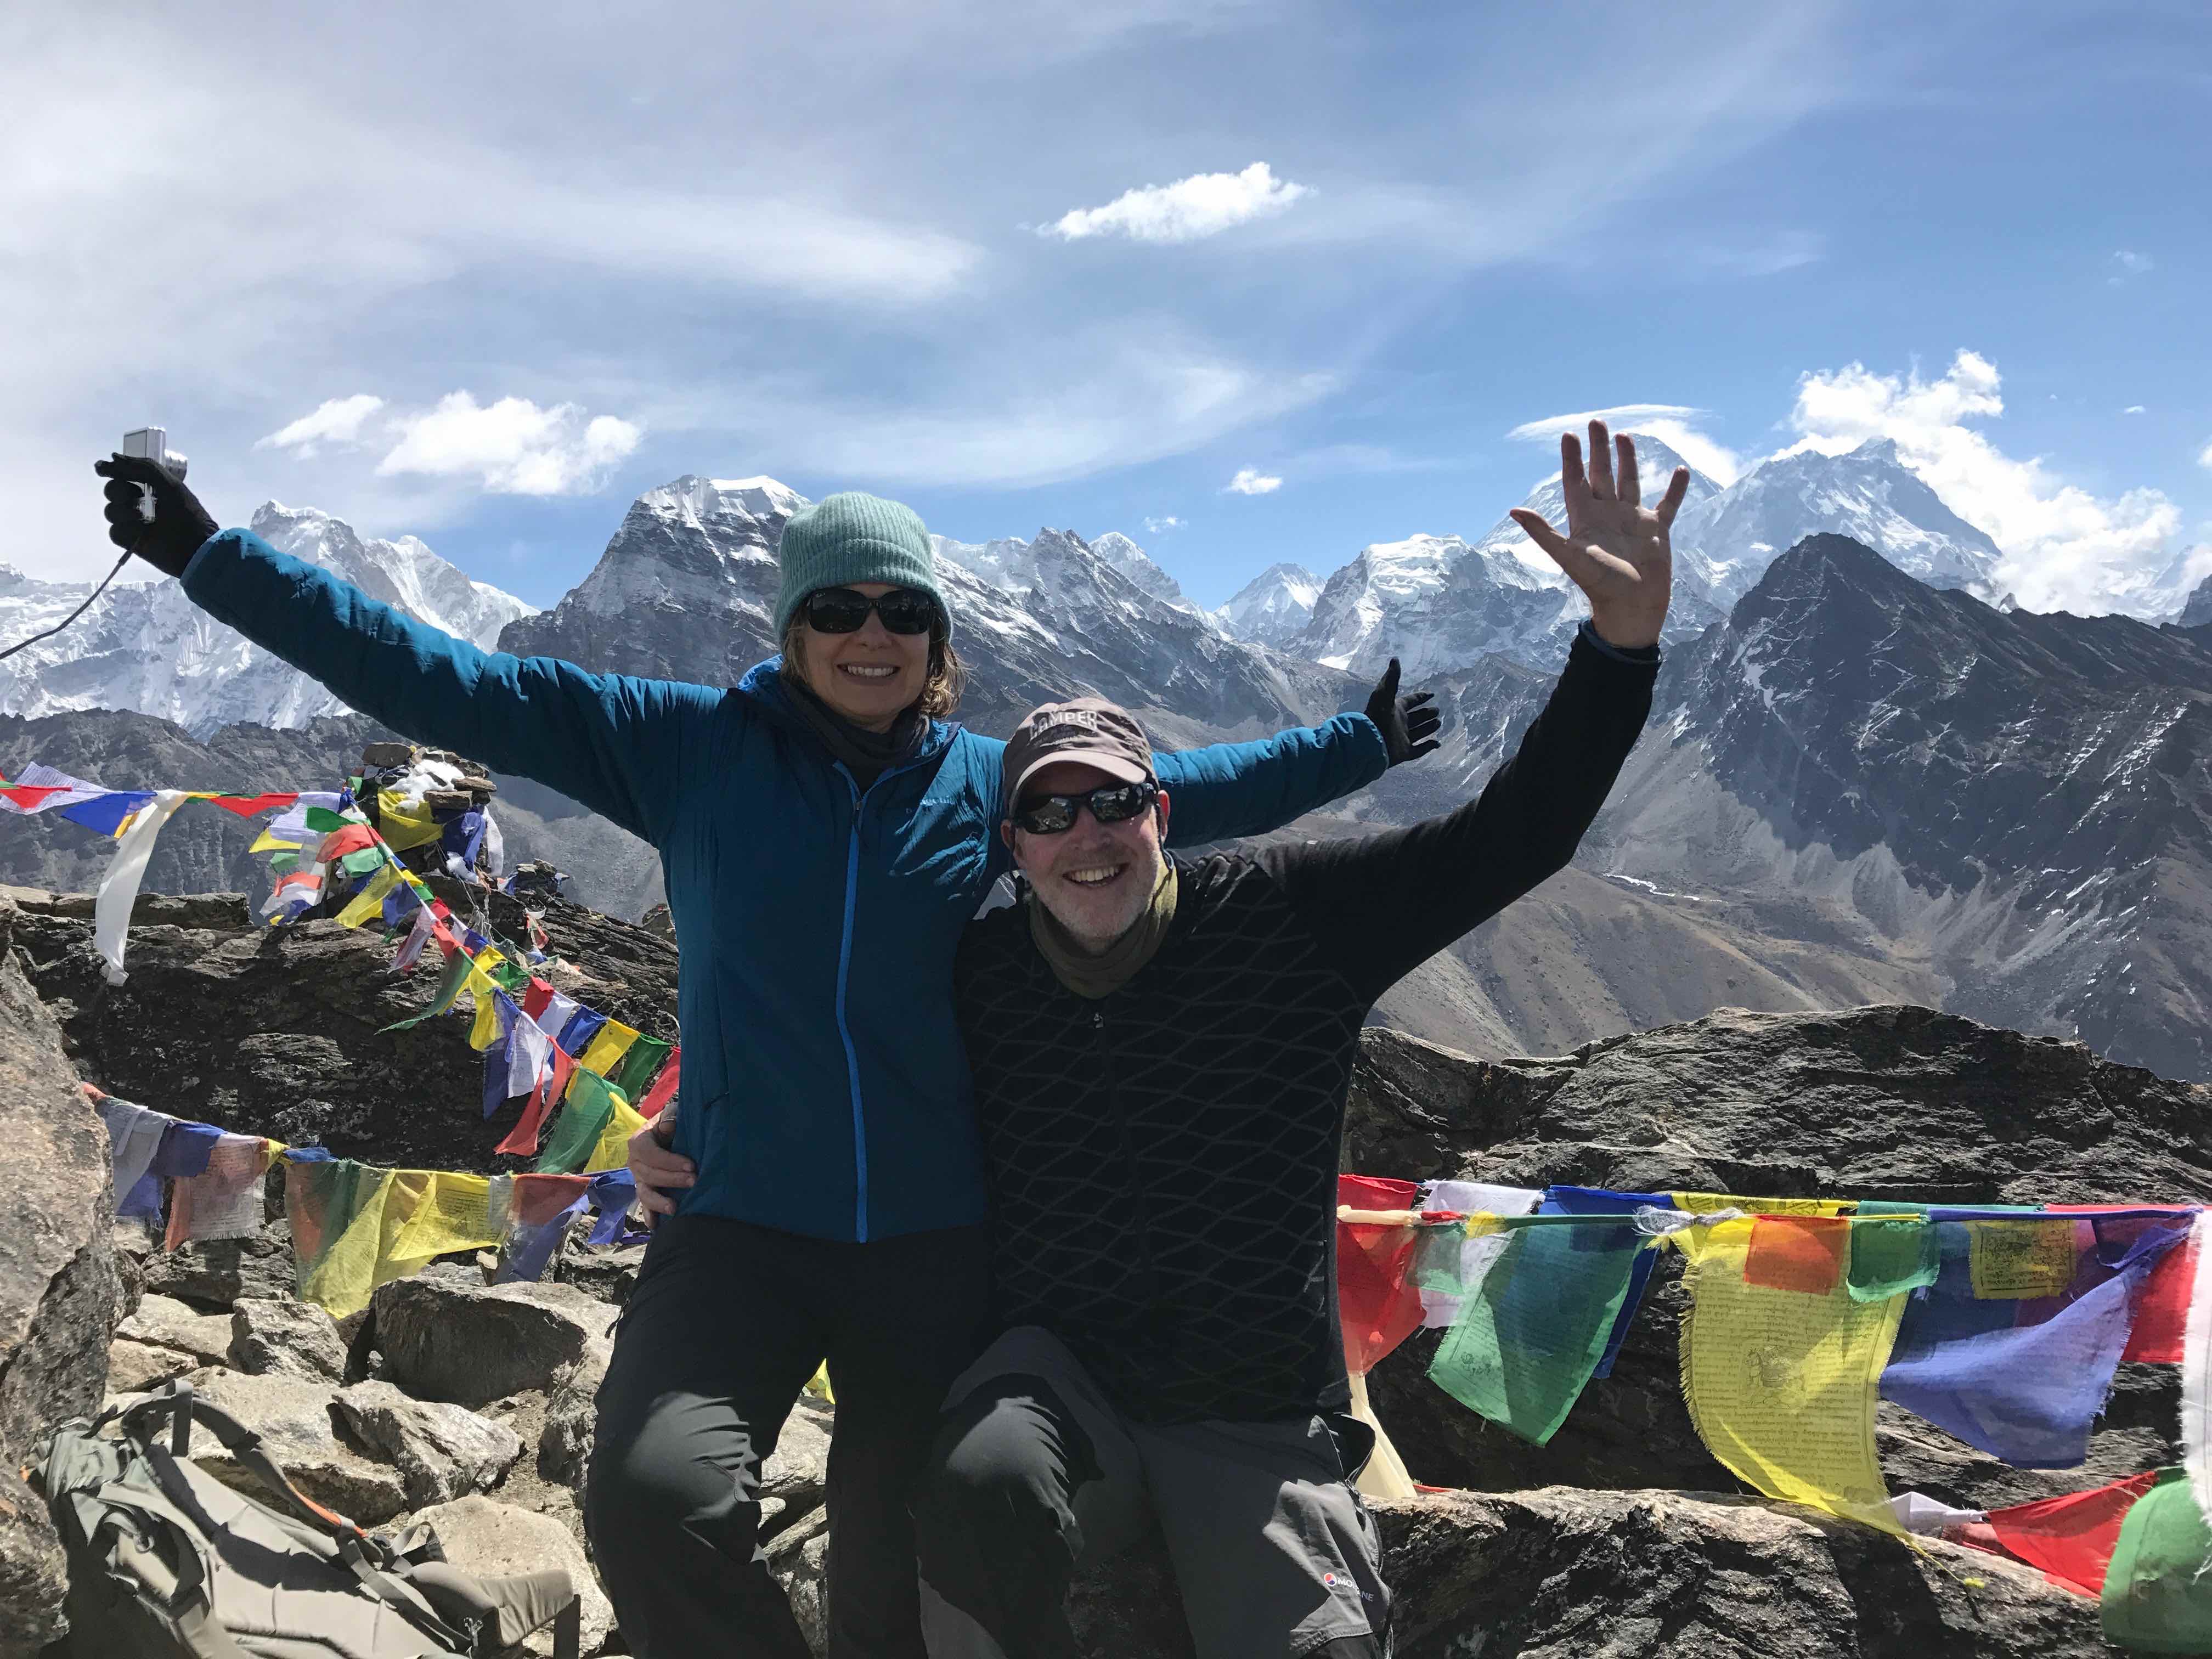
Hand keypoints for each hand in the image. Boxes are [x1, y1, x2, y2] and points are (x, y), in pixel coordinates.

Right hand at [93, 454, 217, 578]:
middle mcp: (139, 503)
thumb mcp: (170, 485)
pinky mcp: (131, 541)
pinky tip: (140, 531)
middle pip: (111, 490)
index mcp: (149, 488)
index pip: (122, 475)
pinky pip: (114, 531)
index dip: (112, 470)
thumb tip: (112, 458)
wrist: (197, 547)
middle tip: (137, 496)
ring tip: (142, 517)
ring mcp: (133, 523)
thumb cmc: (187, 513)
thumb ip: (143, 468)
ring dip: (124, 511)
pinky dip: (125, 530)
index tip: (104, 468)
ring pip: (110, 510)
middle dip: (119, 490)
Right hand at [627, 1120, 695, 1220]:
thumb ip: (670, 1116)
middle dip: (672, 1179)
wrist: (673, 1133)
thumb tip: (668, 1126)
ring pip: (644, 1193)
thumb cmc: (674, 1122)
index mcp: (638, 1142)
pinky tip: (657, 1226)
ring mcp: (639, 1179)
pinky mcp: (646, 1191)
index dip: (669, 1161)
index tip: (691, 1165)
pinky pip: (645, 1206)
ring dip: (659, 1202)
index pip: (649, 1153)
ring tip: (675, 1208)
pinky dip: (650, 1216)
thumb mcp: (673, 1113)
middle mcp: (634, 1162)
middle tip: (694, 1181)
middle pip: (649, 1175)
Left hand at [1364, 658, 1440, 765]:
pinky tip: (1437, 742)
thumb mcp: (1383, 694)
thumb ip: (1392, 678)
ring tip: (1439, 722)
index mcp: (1396, 709)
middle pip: (1417, 717)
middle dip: (1427, 713)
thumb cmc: (1376, 717)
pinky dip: (1429, 746)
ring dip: (1429, 727)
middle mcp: (1400, 723)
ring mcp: (1402, 738)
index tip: (1431, 694)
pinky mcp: (1404, 752)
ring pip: (1419, 731)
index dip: (1421, 697)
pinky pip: (1420, 749)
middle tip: (1437, 710)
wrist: (1369, 742)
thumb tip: (1395, 659)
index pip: (1411, 701)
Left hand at [1509, 421, 1685, 651]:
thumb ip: (1543, 532)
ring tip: (1625, 436)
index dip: (1571, 459)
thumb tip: (1514, 510)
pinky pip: (1668, 504)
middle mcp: (1607, 515)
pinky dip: (1675, 489)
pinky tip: (1681, 470)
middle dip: (1598, 449)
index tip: (1568, 435)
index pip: (1575, 481)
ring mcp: (1632, 520)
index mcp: (1585, 518)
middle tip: (1596, 421)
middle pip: (1601, 474)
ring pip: (1630, 481)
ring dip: (1628, 459)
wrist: (1631, 607)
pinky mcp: (1657, 529)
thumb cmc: (1598, 584)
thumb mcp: (1568, 555)